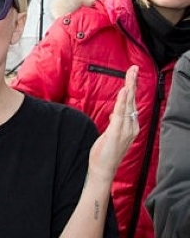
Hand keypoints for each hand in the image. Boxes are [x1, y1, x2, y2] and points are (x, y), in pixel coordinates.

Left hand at [89, 65, 138, 181]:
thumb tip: (115, 113)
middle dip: (132, 83)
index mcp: (130, 126)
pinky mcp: (116, 133)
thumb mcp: (110, 133)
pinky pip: (120, 115)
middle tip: (133, 68)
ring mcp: (125, 130)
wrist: (103, 170)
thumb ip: (115, 122)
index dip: (131, 87)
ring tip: (130, 75)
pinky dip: (123, 102)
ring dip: (129, 88)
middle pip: (132, 100)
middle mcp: (131, 127)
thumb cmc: (106, 152)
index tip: (131, 74)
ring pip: (128, 105)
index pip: (131, 103)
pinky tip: (124, 92)